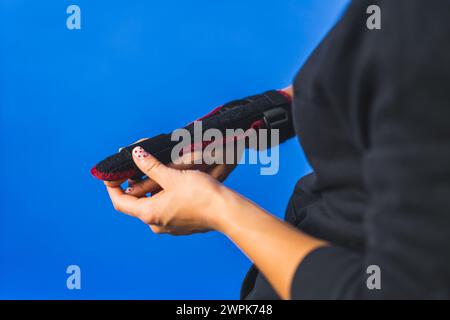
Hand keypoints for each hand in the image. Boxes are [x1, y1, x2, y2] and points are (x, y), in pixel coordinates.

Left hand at [105, 146, 226, 234]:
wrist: (226, 211)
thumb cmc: (200, 194)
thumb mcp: (172, 176)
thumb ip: (151, 166)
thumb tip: (135, 155)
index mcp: (149, 213)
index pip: (120, 202)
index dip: (112, 186)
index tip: (112, 174)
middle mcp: (156, 224)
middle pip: (136, 203)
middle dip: (134, 185)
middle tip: (135, 167)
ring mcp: (169, 226)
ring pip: (152, 205)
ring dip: (151, 189)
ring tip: (155, 171)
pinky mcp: (181, 225)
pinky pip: (166, 209)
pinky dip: (163, 196)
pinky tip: (172, 183)